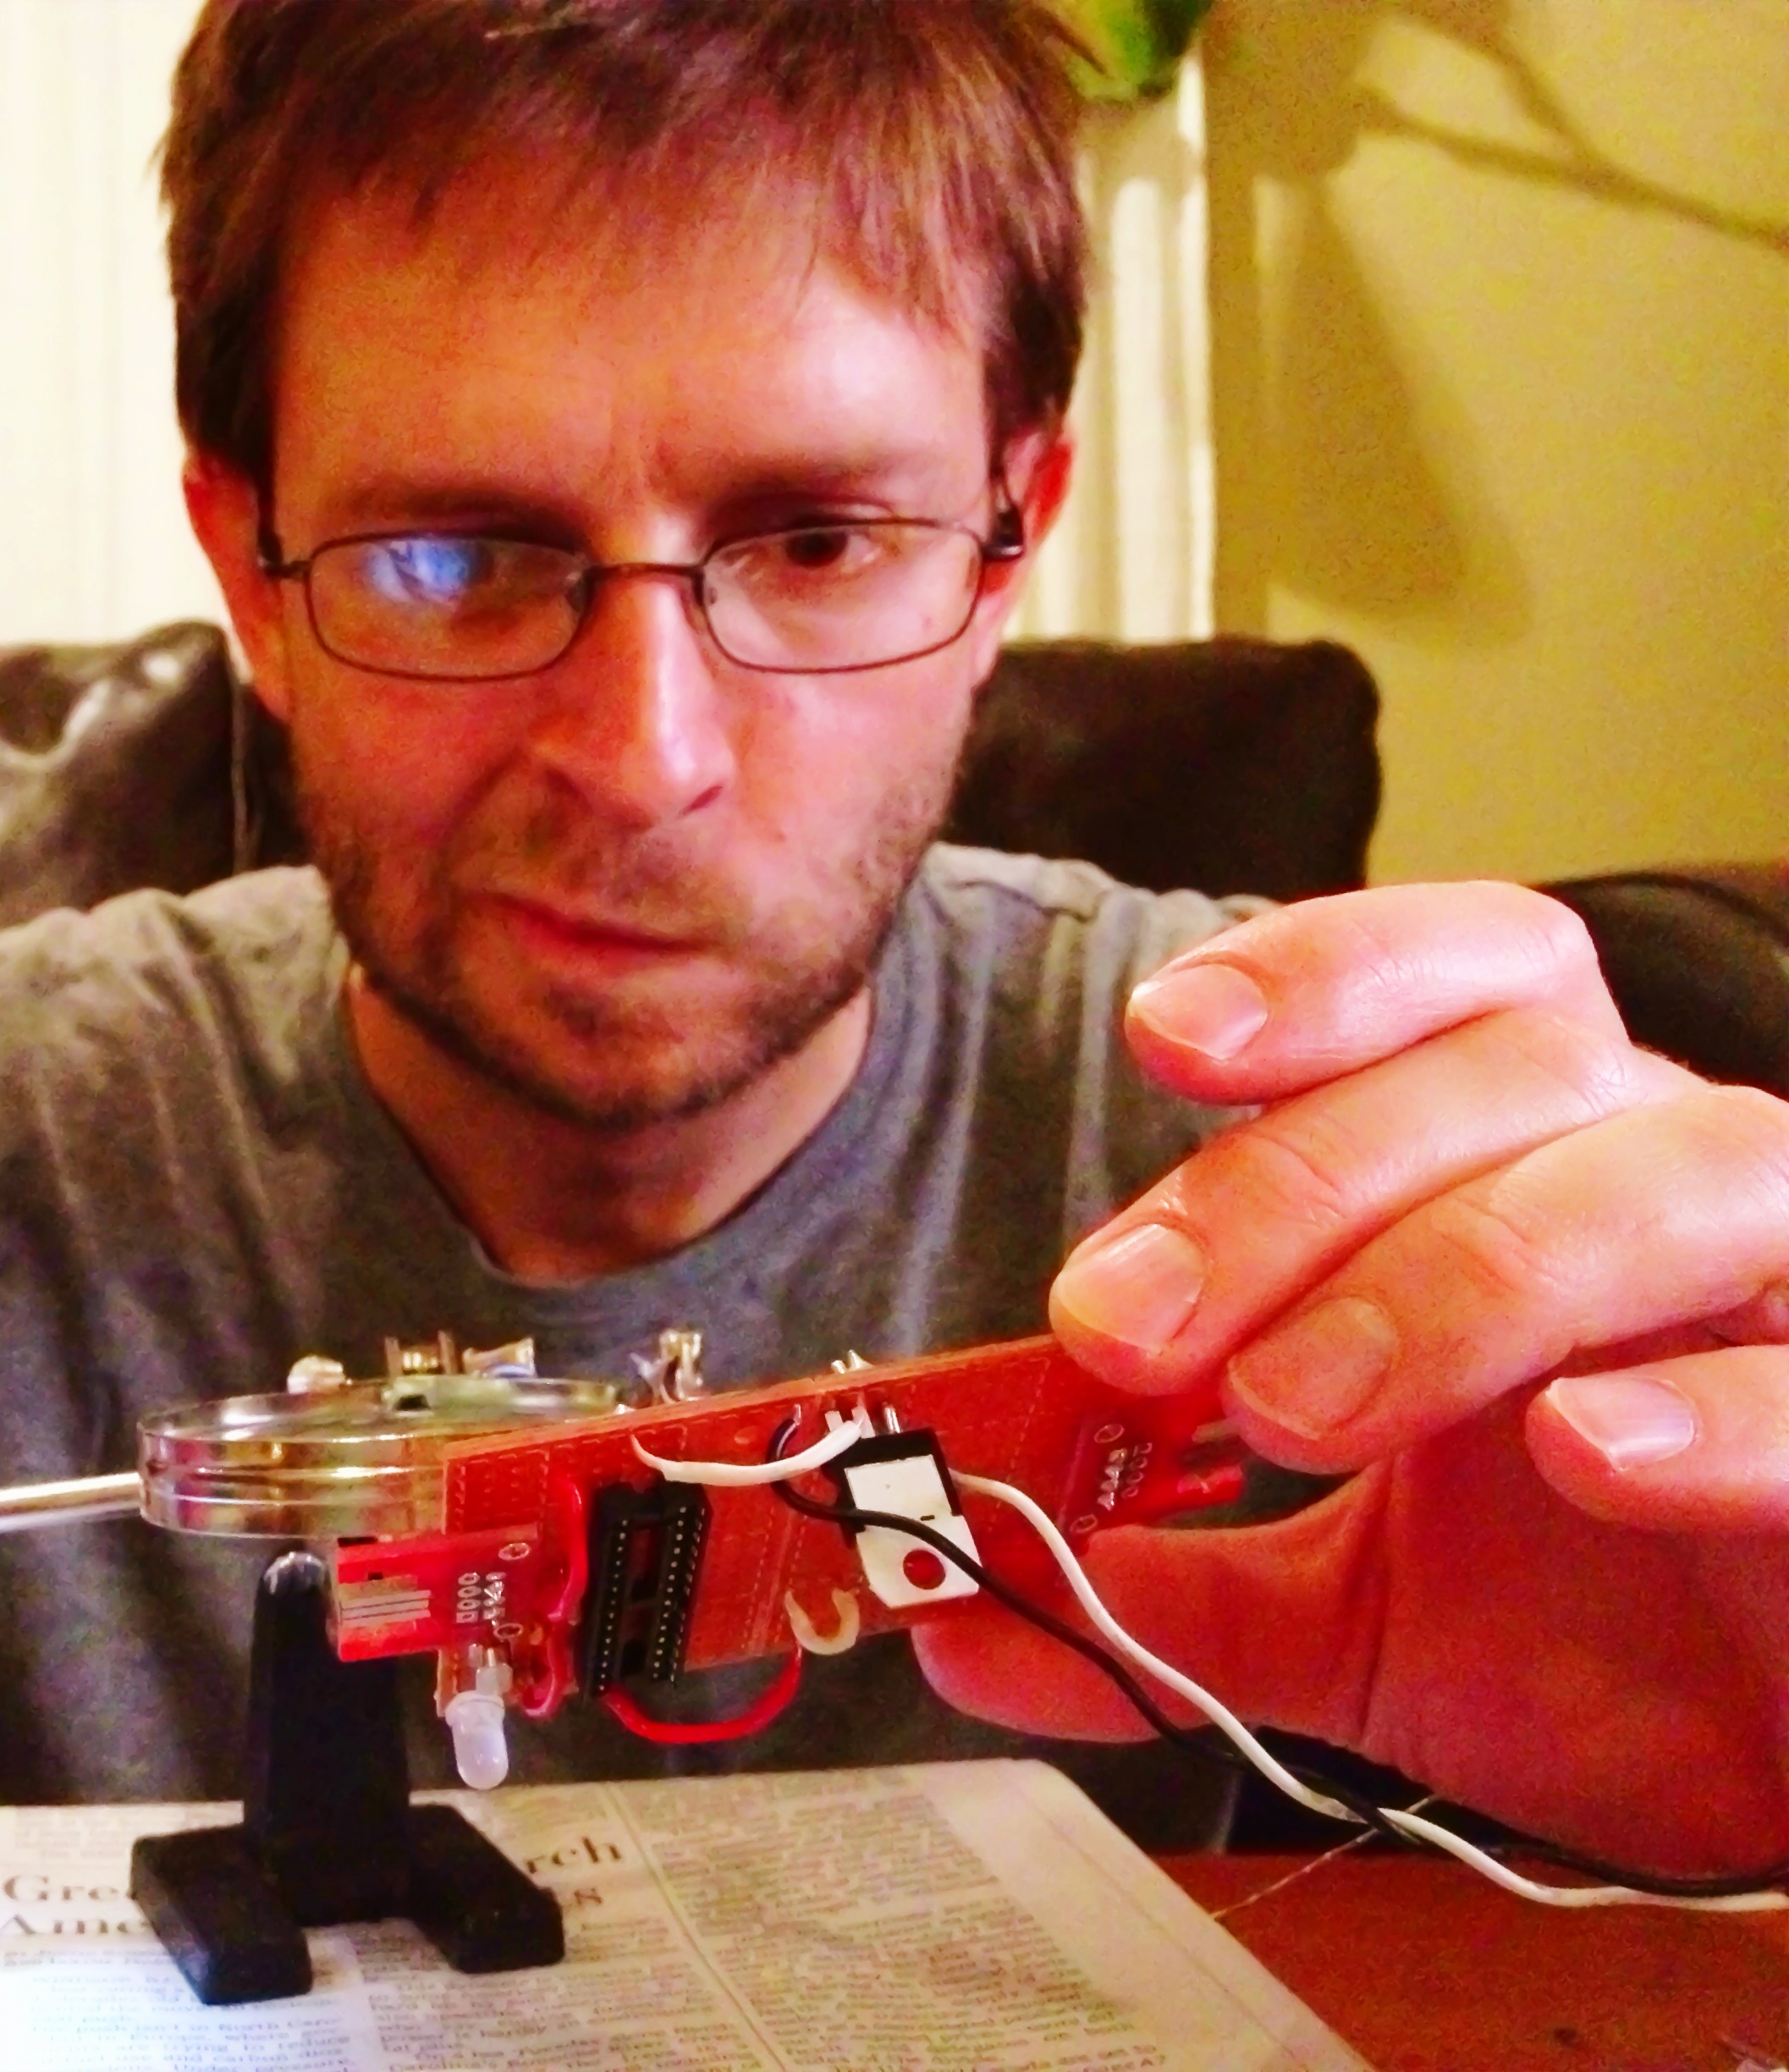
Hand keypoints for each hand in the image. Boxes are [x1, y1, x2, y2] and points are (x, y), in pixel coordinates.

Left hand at [915, 882, 1788, 1875]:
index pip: (1457, 982)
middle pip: (1504, 1073)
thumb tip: (944, 1617)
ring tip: (1295, 1408)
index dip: (1322, 973)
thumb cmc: (1611, 1646)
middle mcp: (1676, 1192)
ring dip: (1460, 1273)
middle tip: (1129, 1330)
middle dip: (1290, 1185)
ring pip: (1676, 1169)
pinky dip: (1709, 1404)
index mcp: (1542, 1177)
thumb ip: (1162, 1597)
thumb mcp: (1345, 1620)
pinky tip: (1583, 1450)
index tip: (1164, 1040)